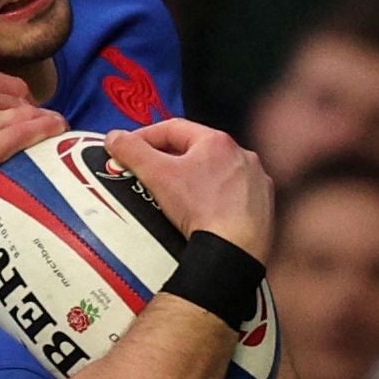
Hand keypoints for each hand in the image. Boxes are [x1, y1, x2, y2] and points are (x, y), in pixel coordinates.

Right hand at [0, 63, 59, 201]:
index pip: (11, 87)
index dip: (19, 105)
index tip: (22, 117)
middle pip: (23, 103)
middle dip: (30, 118)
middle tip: (34, 137)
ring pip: (29, 118)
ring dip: (43, 129)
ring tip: (52, 141)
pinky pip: (27, 136)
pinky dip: (46, 135)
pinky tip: (55, 138)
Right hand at [105, 116, 270, 258]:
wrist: (234, 249)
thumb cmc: (201, 210)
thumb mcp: (157, 175)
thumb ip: (132, 151)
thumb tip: (116, 138)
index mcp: (217, 141)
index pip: (172, 128)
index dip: (144, 137)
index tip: (128, 148)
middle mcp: (242, 155)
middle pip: (195, 150)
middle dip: (168, 159)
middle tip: (147, 172)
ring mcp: (255, 181)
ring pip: (216, 172)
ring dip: (195, 178)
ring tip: (175, 195)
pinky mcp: (262, 206)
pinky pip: (233, 195)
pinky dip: (216, 199)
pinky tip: (204, 212)